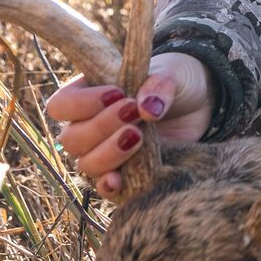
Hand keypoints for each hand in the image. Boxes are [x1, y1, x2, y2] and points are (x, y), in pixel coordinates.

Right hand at [44, 51, 216, 196]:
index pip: (62, 104)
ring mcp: (105, 153)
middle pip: (72, 138)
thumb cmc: (176, 81)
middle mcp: (89, 126)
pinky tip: (119, 181)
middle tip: (133, 114)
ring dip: (108, 153)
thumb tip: (148, 108)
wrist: (199, 106)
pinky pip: (104, 187)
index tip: (117, 94)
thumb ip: (159, 84)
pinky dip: (108, 186)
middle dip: (101, 127)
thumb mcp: (173, 73)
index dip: (82, 103)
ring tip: (138, 136)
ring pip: (86, 164)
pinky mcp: (125, 174)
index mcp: (88, 94)